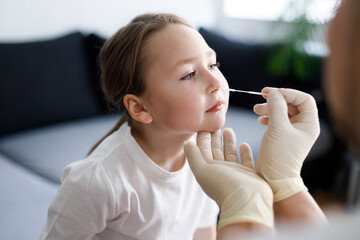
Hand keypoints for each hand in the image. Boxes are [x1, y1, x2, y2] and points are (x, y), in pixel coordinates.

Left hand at [184, 129, 273, 229]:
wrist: (247, 201)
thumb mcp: (202, 169)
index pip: (203, 149)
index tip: (203, 123)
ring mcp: (235, 173)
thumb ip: (193, 156)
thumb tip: (186, 142)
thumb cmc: (223, 185)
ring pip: (230, 153)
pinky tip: (243, 144)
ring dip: (228, 142)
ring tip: (228, 129)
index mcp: (208, 169)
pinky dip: (244, 152)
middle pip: (216, 150)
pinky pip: (246, 160)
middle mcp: (221, 170)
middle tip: (216, 123)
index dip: (202, 137)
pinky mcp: (250, 175)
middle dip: (215, 137)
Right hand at [254, 87, 319, 201]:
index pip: (304, 99)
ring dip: (269, 107)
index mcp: (309, 124)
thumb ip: (276, 107)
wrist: (274, 178)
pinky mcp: (282, 136)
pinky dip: (268, 116)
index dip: (288, 93)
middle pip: (292, 103)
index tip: (272, 93)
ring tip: (256, 109)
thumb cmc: (279, 155)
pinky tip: (259, 120)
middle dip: (276, 99)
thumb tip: (273, 93)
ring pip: (283, 111)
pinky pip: (277, 120)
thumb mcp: (277, 128)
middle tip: (262, 96)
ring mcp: (293, 132)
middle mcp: (303, 126)